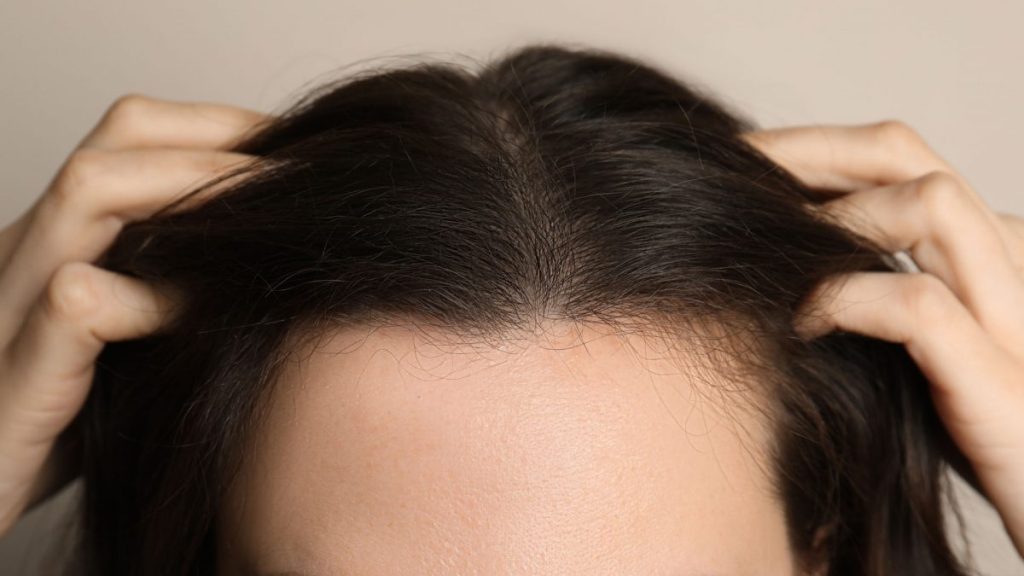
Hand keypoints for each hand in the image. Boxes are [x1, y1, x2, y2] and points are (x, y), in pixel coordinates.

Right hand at [0, 94, 267, 535]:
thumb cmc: (72, 427)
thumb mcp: (130, 342)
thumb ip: (176, 293)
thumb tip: (278, 258)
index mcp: (61, 237)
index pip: (136, 135)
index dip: (222, 128)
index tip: (302, 146)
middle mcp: (31, 250)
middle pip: (118, 138)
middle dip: (221, 140)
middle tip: (304, 169)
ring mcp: (11, 303)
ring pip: (87, 191)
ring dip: (193, 187)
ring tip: (270, 212)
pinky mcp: (13, 374)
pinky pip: (78, 302)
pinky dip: (154, 294)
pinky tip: (209, 308)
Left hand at [741, 121, 1023, 558]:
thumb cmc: (981, 443)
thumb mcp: (928, 357)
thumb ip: (884, 304)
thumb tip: (793, 275)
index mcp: (990, 256)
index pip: (899, 159)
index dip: (815, 149)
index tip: (741, 164)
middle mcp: (1012, 268)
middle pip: (903, 156)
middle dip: (802, 154)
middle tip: (729, 174)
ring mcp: (1020, 323)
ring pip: (931, 204)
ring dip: (830, 218)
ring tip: (767, 248)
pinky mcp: (1008, 391)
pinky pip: (919, 308)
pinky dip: (843, 300)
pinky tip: (796, 323)